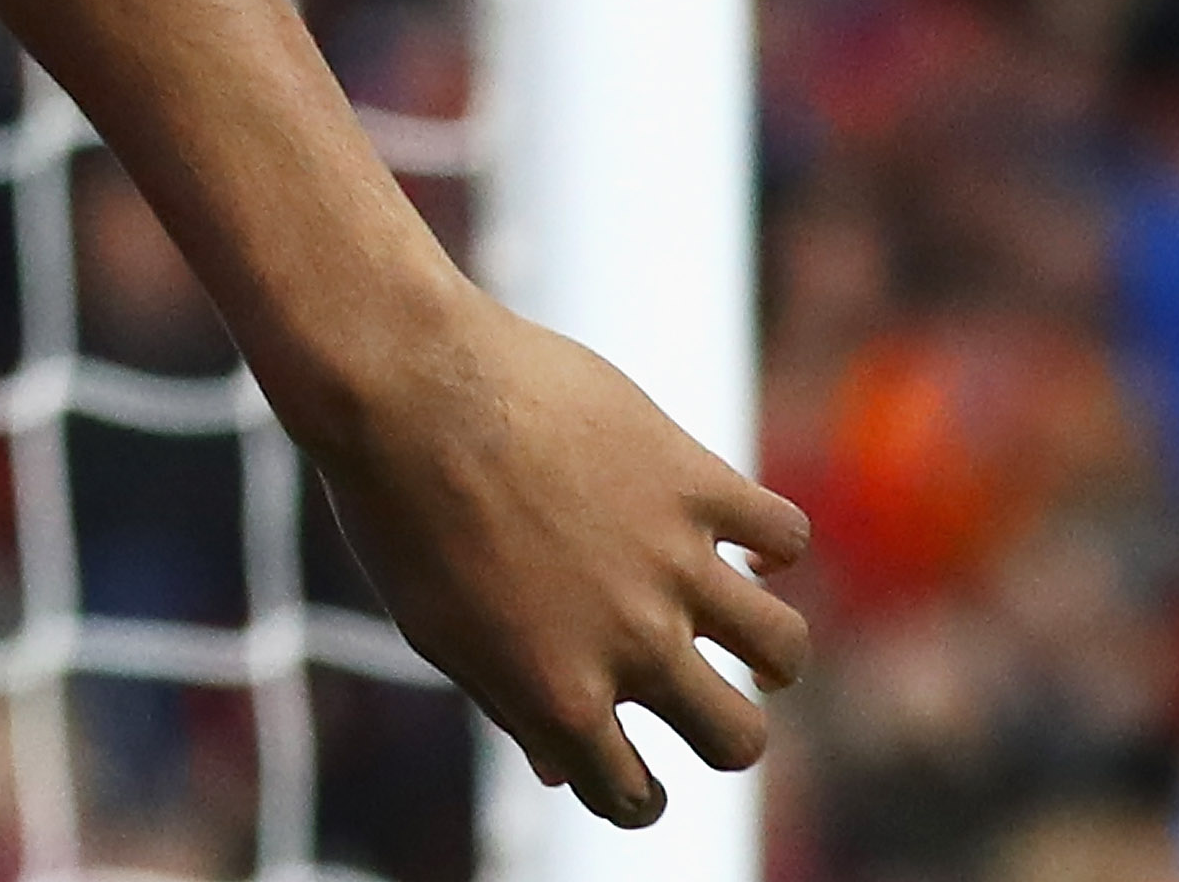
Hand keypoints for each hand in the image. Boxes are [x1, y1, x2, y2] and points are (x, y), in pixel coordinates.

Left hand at [308, 299, 814, 825]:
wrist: (401, 379)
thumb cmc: (395, 505)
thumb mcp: (435, 627)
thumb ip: (508, 703)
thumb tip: (562, 772)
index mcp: (558, 696)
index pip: (635, 799)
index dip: (634, 792)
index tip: (632, 765)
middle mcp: (630, 643)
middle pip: (736, 740)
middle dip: (723, 730)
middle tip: (698, 690)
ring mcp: (670, 562)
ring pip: (782, 649)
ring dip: (766, 650)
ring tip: (737, 626)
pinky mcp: (692, 481)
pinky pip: (783, 534)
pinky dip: (769, 540)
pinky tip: (732, 532)